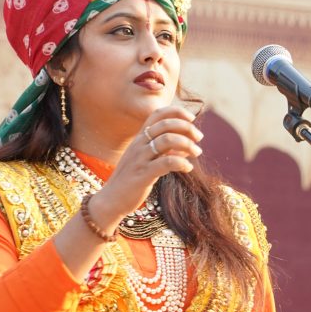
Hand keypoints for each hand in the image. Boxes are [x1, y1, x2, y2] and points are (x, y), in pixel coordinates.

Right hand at [89, 106, 203, 227]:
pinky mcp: (143, 174)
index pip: (158, 114)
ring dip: (187, 144)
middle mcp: (139, 144)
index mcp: (140, 137)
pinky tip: (188, 168)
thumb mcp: (146, 160)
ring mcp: (140, 158)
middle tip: (199, 138)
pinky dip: (182, 162)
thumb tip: (188, 147)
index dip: (177, 112)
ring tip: (197, 152)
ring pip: (167, 140)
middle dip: (187, 128)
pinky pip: (167, 162)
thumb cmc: (131, 179)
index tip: (192, 119)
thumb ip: (165, 151)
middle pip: (166, 125)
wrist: (111, 199)